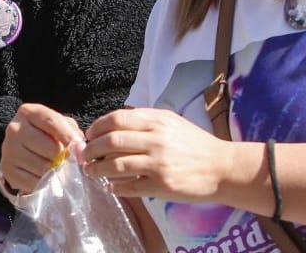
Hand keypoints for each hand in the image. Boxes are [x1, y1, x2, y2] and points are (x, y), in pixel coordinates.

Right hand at [0, 103, 83, 194]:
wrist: (21, 147)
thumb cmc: (46, 133)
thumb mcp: (59, 125)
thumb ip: (71, 132)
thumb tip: (80, 150)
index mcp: (28, 112)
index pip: (53, 122)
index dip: (70, 137)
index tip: (81, 149)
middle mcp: (14, 129)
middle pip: (51, 148)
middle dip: (62, 156)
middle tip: (64, 159)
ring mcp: (8, 150)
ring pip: (44, 168)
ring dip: (54, 171)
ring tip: (54, 167)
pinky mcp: (7, 170)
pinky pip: (34, 183)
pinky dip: (43, 183)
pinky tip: (42, 176)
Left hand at [83, 107, 229, 201]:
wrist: (222, 167)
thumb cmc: (194, 144)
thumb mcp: (171, 122)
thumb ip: (144, 121)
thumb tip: (111, 126)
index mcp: (157, 120)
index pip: (116, 119)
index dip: (97, 127)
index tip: (89, 135)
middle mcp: (156, 140)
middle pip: (111, 141)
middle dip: (91, 149)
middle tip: (84, 155)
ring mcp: (159, 163)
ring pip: (116, 165)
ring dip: (97, 169)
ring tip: (91, 172)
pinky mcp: (162, 185)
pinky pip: (129, 186)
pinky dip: (115, 187)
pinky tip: (111, 186)